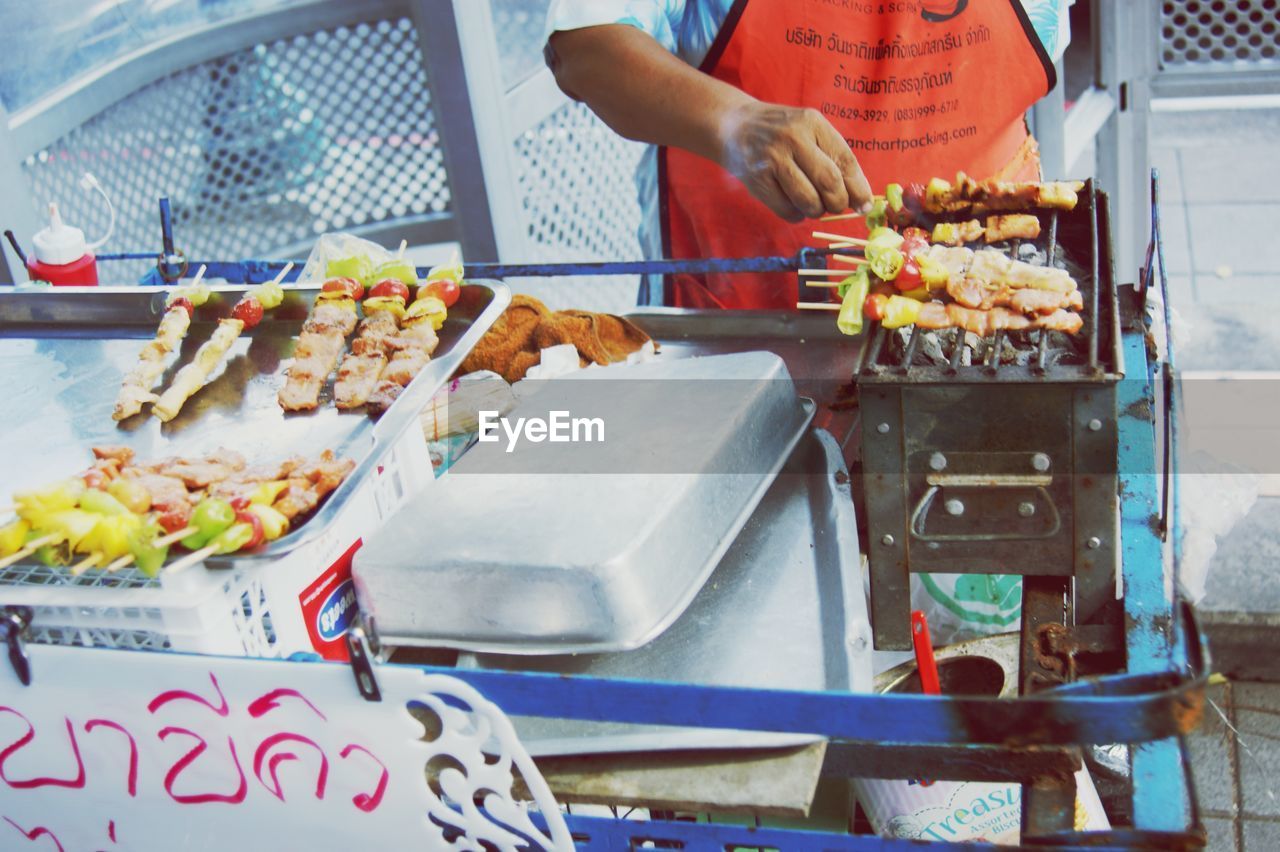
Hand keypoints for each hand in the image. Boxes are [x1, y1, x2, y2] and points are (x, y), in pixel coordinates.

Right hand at [718, 101, 873, 222]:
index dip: (859, 188)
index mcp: (812, 123)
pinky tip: (793, 203)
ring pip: (809, 201)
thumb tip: (860, 199)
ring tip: (813, 204)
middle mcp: (793, 138)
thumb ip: (833, 158)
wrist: (733, 126)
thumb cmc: (782, 134)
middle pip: (829, 182)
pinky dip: (796, 215)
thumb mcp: (808, 131)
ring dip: (817, 211)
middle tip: (836, 206)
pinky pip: (787, 210)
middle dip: (839, 202)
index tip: (865, 206)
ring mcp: (772, 159)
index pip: (845, 160)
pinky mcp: (757, 180)